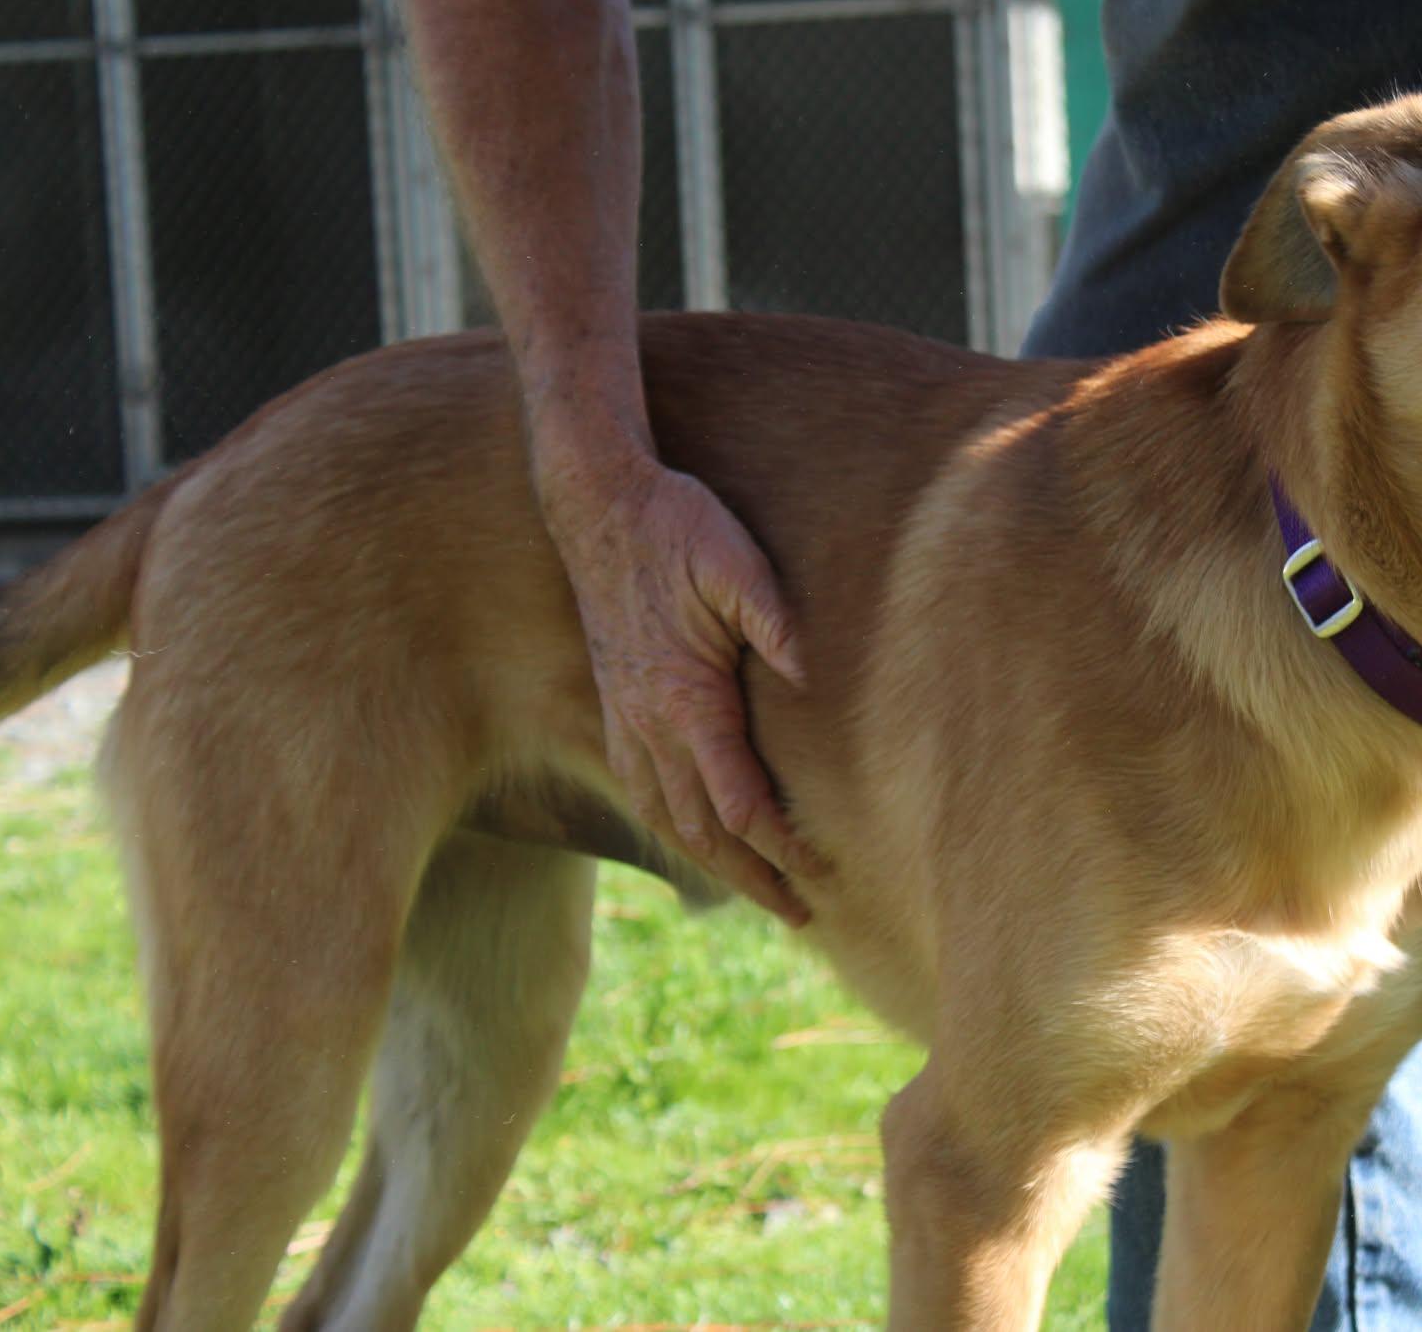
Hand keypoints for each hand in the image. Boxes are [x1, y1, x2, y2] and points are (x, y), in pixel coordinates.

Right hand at [546, 453, 815, 925]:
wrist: (597, 506)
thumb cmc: (675, 526)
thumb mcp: (734, 560)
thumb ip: (771, 618)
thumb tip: (809, 672)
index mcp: (685, 699)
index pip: (739, 802)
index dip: (783, 845)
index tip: (824, 869)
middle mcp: (649, 724)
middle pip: (704, 831)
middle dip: (754, 878)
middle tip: (803, 915)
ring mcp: (625, 720)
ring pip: (668, 819)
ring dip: (713, 866)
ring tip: (759, 894)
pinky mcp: (615, 708)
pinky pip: (643, 792)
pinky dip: (675, 830)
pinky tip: (698, 841)